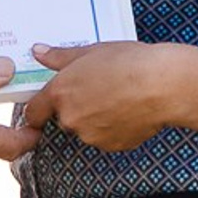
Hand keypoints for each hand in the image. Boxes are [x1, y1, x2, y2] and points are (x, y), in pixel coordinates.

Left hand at [19, 43, 186, 150]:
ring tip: (119, 98)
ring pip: (87, 129)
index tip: (43, 108)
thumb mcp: (92, 51)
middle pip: (64, 119)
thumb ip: (60, 57)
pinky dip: (114, 128)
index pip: (33, 112)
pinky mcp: (112, 145)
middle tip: (98, 90)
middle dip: (76, 108)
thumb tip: (40, 52)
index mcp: (60, 93)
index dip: (38, 110)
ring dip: (96, 119)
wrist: (164, 86)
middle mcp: (71, 118)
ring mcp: (91, 135)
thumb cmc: (131, 65)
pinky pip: (107, 138)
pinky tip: (129, 111)